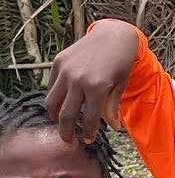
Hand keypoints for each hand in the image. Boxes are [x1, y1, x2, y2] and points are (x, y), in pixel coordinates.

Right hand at [45, 18, 141, 143]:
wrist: (113, 37)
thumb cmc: (121, 63)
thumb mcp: (121, 86)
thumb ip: (113, 106)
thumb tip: (113, 128)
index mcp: (98, 87)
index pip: (90, 118)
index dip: (89, 132)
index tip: (88, 140)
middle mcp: (78, 80)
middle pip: (66, 114)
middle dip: (66, 131)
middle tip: (68, 140)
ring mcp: (66, 71)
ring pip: (52, 101)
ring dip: (54, 116)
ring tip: (61, 124)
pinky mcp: (58, 62)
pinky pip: (51, 86)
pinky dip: (54, 98)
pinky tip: (61, 104)